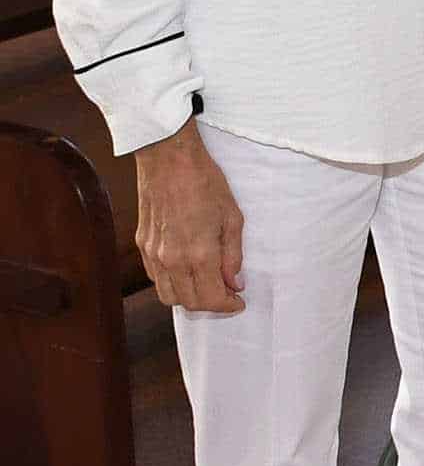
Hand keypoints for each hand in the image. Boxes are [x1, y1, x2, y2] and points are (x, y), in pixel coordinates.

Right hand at [135, 117, 245, 313]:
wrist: (168, 159)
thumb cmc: (204, 182)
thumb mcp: (233, 217)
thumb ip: (233, 255)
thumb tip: (234, 282)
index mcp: (198, 254)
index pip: (211, 299)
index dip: (228, 305)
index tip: (239, 302)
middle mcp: (172, 259)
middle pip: (189, 303)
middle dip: (211, 305)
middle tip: (227, 294)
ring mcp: (153, 253)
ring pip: (168, 296)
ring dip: (189, 298)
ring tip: (207, 284)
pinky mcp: (142, 244)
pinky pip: (155, 278)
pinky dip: (171, 283)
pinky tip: (186, 271)